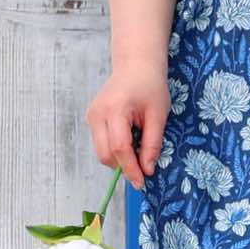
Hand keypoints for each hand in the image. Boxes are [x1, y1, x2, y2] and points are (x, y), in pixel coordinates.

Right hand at [85, 60, 170, 191]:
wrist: (136, 65)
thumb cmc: (150, 86)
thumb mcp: (158, 115)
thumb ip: (152, 143)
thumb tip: (148, 170)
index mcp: (115, 110)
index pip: (120, 148)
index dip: (131, 169)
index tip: (142, 183)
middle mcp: (97, 114)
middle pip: (106, 154)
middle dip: (124, 167)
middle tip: (144, 171)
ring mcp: (91, 116)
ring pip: (101, 152)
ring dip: (120, 159)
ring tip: (139, 148)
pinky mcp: (91, 119)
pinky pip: (101, 143)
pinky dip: (115, 149)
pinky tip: (130, 139)